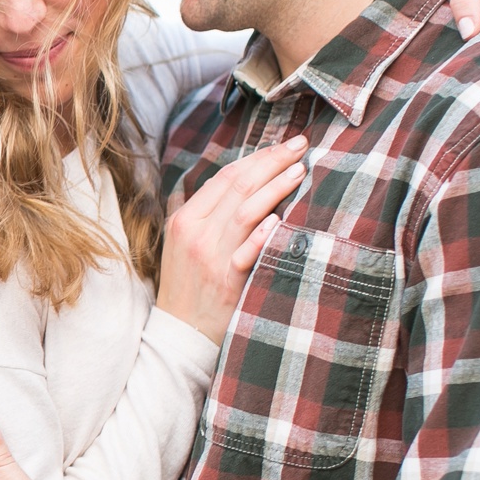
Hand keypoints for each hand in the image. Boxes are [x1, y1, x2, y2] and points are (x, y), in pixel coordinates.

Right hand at [155, 134, 307, 342]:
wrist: (180, 334)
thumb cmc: (186, 287)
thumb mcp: (179, 245)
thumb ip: (193, 212)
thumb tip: (206, 183)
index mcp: (184, 220)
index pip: (224, 177)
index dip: (256, 157)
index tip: (282, 146)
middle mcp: (195, 233)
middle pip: (238, 186)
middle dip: (272, 161)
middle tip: (301, 145)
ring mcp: (210, 256)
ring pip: (246, 211)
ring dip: (276, 187)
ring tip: (301, 170)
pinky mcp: (225, 281)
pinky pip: (245, 252)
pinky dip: (262, 234)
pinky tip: (279, 218)